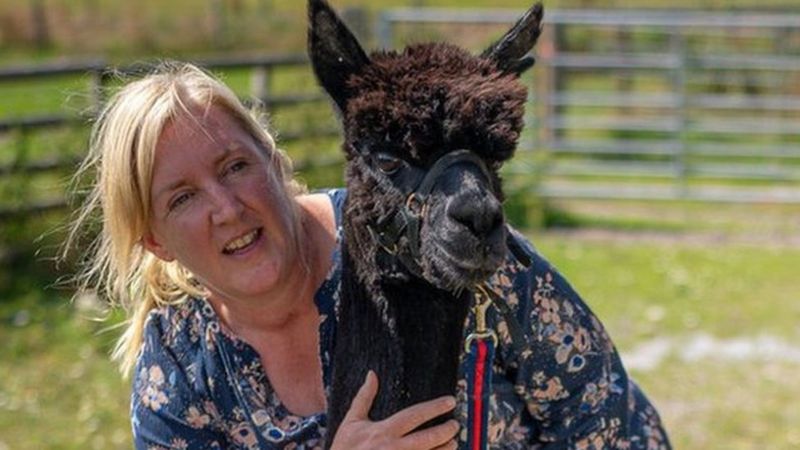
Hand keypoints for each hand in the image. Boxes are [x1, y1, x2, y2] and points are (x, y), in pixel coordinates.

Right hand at [330, 371, 458, 449]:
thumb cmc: (343, 449)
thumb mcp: (351, 422)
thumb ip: (364, 398)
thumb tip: (372, 374)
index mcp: (383, 431)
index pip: (414, 416)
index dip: (434, 407)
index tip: (450, 401)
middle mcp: (392, 448)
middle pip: (427, 438)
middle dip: (445, 431)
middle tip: (456, 425)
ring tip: (454, 443)